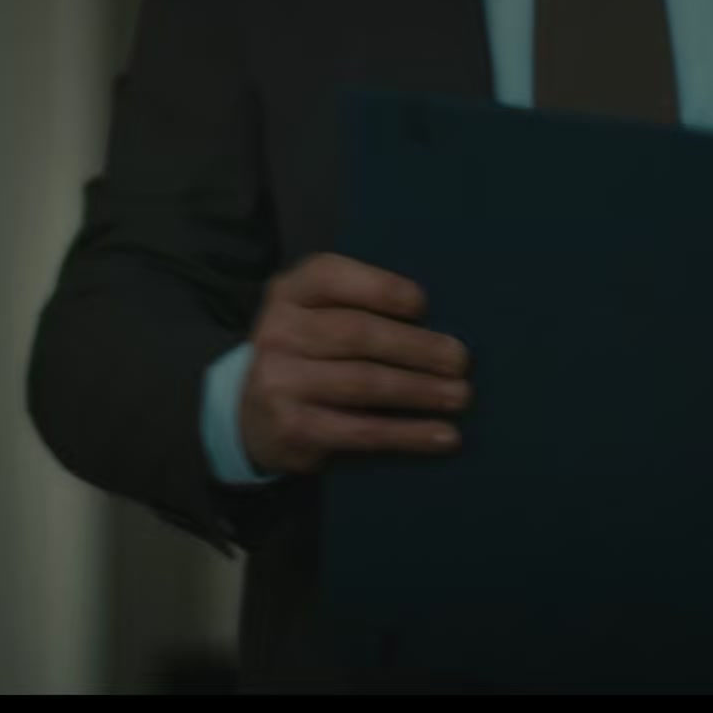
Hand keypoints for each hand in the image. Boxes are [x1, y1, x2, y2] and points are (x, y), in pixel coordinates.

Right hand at [241, 253, 471, 474]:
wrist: (251, 417)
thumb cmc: (308, 354)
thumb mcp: (316, 317)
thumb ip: (359, 307)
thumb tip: (440, 320)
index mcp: (288, 293)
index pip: (330, 276)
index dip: (380, 288)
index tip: (423, 304)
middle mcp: (277, 332)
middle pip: (356, 333)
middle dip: (416, 347)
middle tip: (461, 360)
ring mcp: (280, 382)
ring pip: (363, 383)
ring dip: (420, 390)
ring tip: (460, 396)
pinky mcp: (293, 428)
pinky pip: (361, 430)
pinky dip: (408, 433)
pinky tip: (443, 435)